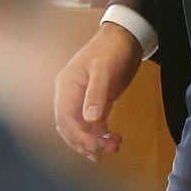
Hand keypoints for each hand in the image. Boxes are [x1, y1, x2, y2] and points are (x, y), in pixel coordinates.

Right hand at [52, 22, 140, 162]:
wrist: (125, 37)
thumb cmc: (112, 48)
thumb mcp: (104, 69)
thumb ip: (96, 93)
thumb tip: (90, 119)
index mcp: (67, 86)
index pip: (64, 118)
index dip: (77, 136)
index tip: (93, 147)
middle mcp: (71, 94)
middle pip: (69, 127)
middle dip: (84, 143)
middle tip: (102, 152)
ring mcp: (82, 99)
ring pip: (80, 129)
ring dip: (93, 142)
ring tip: (112, 147)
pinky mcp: (95, 101)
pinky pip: (92, 125)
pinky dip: (100, 135)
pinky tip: (112, 139)